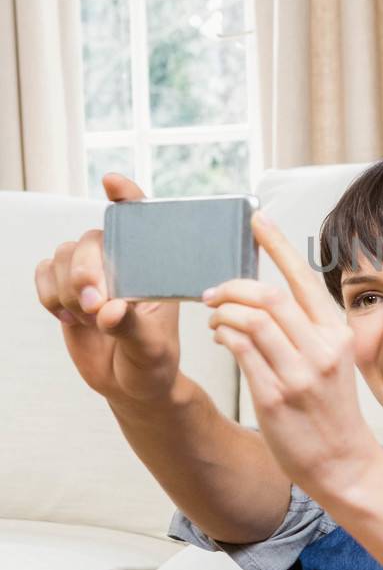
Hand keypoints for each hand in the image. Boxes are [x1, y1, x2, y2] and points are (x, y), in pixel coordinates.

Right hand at [34, 173, 180, 406]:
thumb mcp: (150, 348)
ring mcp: (91, 272)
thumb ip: (130, 326)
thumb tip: (108, 310)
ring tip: (89, 319)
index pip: (141, 220)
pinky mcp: (65, 288)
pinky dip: (48, 294)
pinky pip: (43, 273)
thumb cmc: (153, 363)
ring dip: (68, 289)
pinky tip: (69, 317)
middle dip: (85, 271)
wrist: (131, 385)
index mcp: (153, 266)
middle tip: (95, 306)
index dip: (126, 196)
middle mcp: (121, 261)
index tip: (111, 184)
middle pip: (90, 240)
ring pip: (64, 255)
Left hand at [203, 212, 380, 505]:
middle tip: (213, 290)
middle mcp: (321, 348)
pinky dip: (224, 335)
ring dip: (224, 311)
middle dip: (233, 285)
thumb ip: (305, 330)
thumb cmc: (331, 411)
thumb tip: (263, 297)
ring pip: (251, 320)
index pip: (303, 278)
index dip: (277, 244)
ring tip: (215, 317)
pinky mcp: (275, 396)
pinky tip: (220, 336)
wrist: (343, 462)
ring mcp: (299, 373)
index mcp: (336, 332)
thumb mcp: (331, 361)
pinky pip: (241, 350)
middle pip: (269, 296)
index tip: (257, 219)